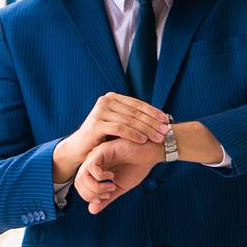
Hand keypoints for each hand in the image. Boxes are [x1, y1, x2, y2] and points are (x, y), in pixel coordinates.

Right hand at [52, 93, 168, 182]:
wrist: (79, 148)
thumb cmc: (101, 137)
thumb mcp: (117, 123)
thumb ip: (131, 117)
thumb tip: (159, 117)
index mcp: (112, 98)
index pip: (137, 104)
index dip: (153, 112)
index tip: (166, 120)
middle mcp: (105, 101)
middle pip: (135, 112)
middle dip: (152, 122)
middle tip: (165, 131)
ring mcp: (100, 111)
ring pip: (129, 120)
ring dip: (146, 129)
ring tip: (158, 137)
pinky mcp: (96, 124)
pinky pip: (120, 128)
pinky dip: (133, 134)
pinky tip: (143, 140)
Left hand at [75, 137, 162, 213]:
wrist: (151, 153)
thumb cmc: (136, 167)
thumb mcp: (119, 187)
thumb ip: (106, 198)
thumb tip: (91, 211)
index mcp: (95, 170)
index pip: (81, 186)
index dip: (89, 196)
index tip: (105, 198)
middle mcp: (93, 162)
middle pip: (78, 181)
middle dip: (91, 194)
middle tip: (107, 195)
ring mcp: (97, 155)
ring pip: (82, 175)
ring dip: (96, 187)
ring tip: (111, 187)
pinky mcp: (103, 150)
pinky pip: (92, 167)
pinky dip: (100, 177)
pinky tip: (112, 176)